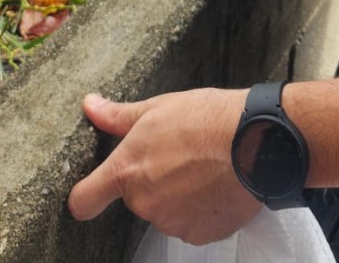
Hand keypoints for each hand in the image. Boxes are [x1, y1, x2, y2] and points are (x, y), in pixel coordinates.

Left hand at [69, 89, 262, 244]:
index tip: (89, 194)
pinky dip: (201, 209)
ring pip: (166, 211)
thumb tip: (90, 105)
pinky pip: (192, 223)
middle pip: (136, 199)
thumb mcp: (157, 107)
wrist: (254, 142)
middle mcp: (144, 203)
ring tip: (202, 168)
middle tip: (178, 157)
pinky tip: (215, 184)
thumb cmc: (206, 120)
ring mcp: (172, 222)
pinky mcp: (200, 233)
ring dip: (177, 196)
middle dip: (151, 181)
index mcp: (126, 171)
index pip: (84, 200)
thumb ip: (117, 115)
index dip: (84, 198)